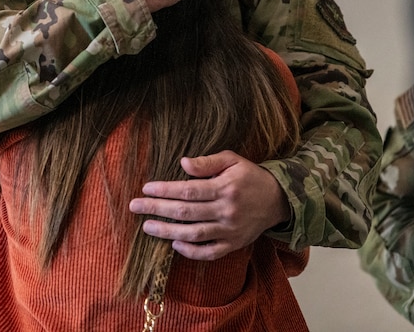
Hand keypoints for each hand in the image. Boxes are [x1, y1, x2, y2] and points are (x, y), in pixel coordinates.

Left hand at [128, 150, 290, 260]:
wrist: (278, 200)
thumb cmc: (250, 176)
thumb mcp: (232, 160)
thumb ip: (207, 163)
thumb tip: (182, 162)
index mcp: (225, 188)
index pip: (188, 190)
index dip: (165, 190)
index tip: (146, 188)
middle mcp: (226, 211)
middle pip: (186, 213)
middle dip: (157, 209)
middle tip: (135, 206)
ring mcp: (230, 231)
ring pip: (193, 235)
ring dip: (167, 232)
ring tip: (147, 226)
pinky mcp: (234, 244)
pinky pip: (209, 252)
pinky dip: (191, 252)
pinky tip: (174, 244)